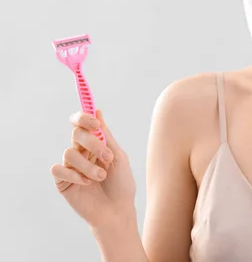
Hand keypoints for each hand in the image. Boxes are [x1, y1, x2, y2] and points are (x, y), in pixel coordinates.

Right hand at [50, 110, 136, 229]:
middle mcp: (80, 152)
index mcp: (94, 144)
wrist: (117, 211)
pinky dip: (74, 175)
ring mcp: (70, 166)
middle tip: (107, 157)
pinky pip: (58, 169)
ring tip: (101, 177)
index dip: (84, 117)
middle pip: (76, 134)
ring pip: (69, 153)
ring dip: (88, 166)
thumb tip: (97, 111)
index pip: (81, 123)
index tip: (94, 122)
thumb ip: (106, 135)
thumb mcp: (118, 157)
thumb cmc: (122, 184)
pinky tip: (86, 184)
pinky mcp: (62, 181)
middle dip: (93, 144)